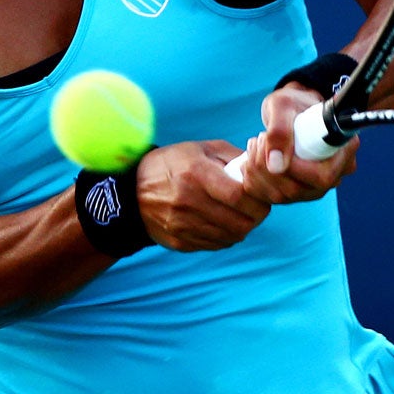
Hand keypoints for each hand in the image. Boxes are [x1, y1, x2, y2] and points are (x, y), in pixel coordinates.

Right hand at [135, 140, 270, 251]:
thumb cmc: (173, 164)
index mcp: (195, 174)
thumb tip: (261, 167)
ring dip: (242, 227)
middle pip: (239, 221)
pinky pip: (215, 245)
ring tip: (242, 215)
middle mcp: (188, 202)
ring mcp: (182, 225)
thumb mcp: (200, 149)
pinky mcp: (178, 241)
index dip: (258, 199)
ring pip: (230, 236)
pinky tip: (223, 223)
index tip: (262, 195)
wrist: (131, 191)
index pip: (238, 196)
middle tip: (257, 208)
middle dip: (256, 216)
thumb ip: (233, 156)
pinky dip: (226, 236)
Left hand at [229, 83, 358, 204]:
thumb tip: (275, 166)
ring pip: (283, 197)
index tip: (269, 142)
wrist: (291, 110)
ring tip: (253, 146)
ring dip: (257, 174)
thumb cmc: (293, 102)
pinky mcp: (297, 192)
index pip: (322, 176)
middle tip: (257, 140)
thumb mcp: (284, 105)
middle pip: (299, 190)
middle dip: (267, 169)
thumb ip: (280, 131)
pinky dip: (254, 182)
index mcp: (344, 150)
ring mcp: (316, 186)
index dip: (293, 168)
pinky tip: (249, 161)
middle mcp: (335, 173)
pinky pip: (272, 199)